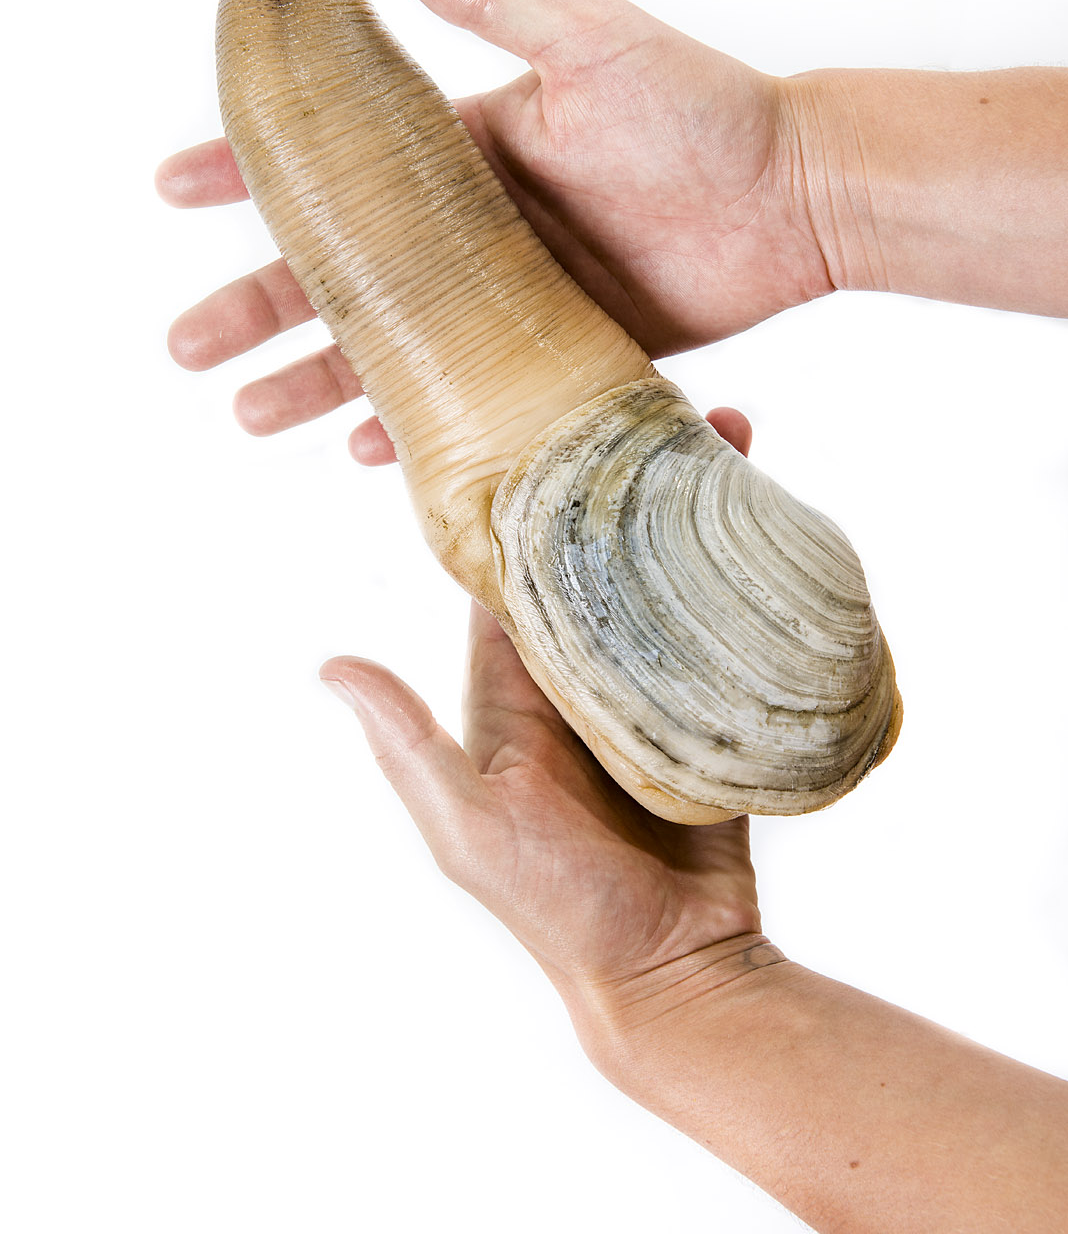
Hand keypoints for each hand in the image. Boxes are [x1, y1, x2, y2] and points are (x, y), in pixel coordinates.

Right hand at [157, 0, 831, 456]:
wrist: (797, 199)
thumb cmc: (707, 109)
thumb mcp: (595, 42)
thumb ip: (493, 0)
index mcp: (465, 153)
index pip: (336, 165)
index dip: (250, 173)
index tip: (176, 185)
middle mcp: (472, 232)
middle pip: (341, 274)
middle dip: (257, 304)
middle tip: (188, 341)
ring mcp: (507, 300)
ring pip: (390, 347)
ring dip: (316, 378)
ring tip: (248, 410)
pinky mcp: (554, 356)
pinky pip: (467, 395)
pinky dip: (416, 421)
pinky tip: (367, 446)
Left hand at [321, 407, 781, 1051]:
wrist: (676, 976)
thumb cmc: (556, 910)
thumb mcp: (468, 828)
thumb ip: (408, 747)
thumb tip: (331, 667)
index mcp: (512, 686)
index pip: (510, 566)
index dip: (528, 495)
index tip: (551, 422)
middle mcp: (574, 673)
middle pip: (597, 554)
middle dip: (626, 483)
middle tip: (668, 407)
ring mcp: (644, 685)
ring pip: (664, 576)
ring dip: (693, 509)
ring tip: (731, 436)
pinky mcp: (708, 707)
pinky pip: (722, 625)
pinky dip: (742, 573)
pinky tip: (769, 517)